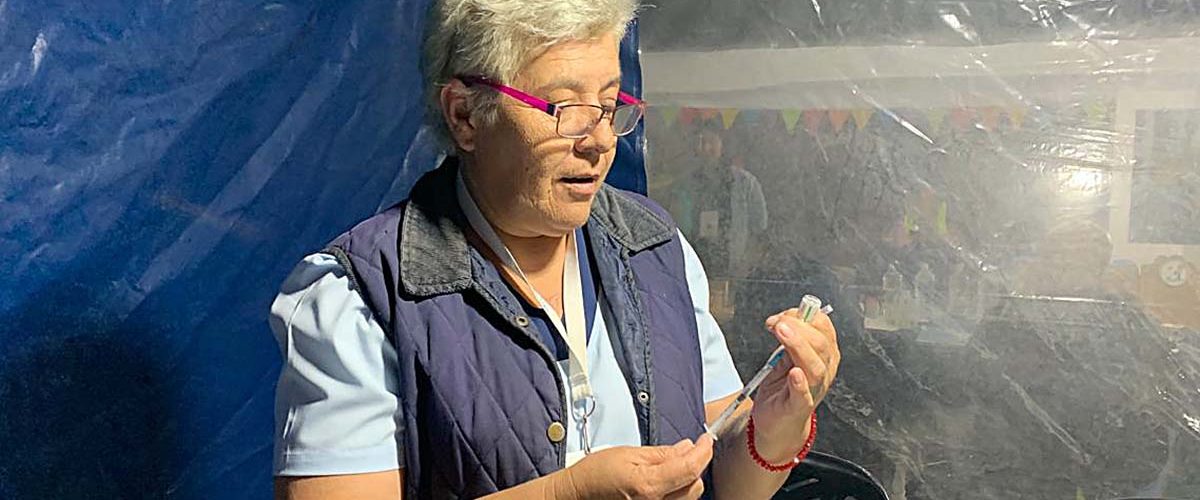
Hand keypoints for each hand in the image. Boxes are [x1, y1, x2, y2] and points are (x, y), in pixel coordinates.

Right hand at [550, 434, 714, 499]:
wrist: (577, 496)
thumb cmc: (595, 474)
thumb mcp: (628, 453)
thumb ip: (661, 453)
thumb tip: (686, 448)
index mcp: (648, 485)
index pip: (689, 468)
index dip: (703, 451)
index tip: (706, 440)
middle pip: (695, 486)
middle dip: (696, 465)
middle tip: (690, 449)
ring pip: (689, 498)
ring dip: (689, 479)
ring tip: (677, 463)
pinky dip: (680, 491)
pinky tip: (670, 480)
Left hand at [749, 308, 839, 459]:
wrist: (776, 424)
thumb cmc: (782, 390)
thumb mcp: (785, 358)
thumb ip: (789, 340)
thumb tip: (785, 318)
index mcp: (823, 356)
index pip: (824, 329)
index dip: (806, 316)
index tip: (784, 314)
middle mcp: (823, 372)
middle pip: (821, 345)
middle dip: (798, 327)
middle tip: (777, 322)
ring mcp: (813, 390)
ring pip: (815, 366)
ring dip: (798, 345)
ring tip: (782, 332)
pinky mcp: (798, 407)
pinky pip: (803, 395)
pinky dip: (800, 383)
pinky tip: (794, 373)